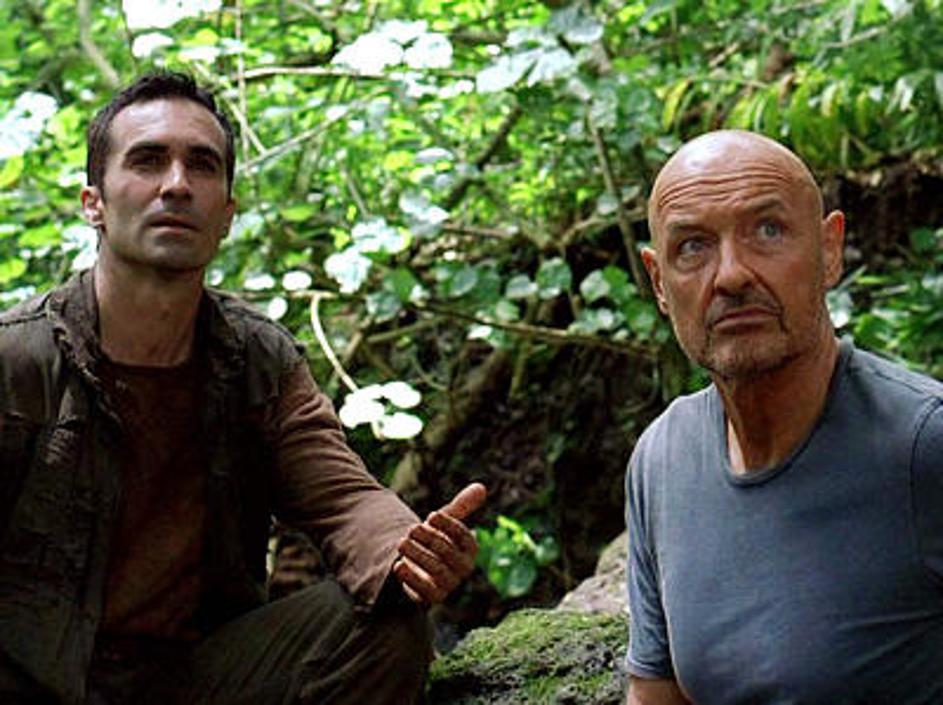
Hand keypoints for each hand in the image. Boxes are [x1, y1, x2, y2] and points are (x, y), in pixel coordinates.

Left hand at [394, 482, 486, 605]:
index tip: (432, 515)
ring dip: (417, 555)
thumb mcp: (445, 522)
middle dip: (429, 538)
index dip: (449, 525)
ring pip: (436, 570)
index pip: (464, 536)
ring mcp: (449, 584)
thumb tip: (481, 486)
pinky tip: (397, 565)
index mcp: (470, 549)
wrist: (417, 566)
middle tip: (411, 529)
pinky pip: (425, 592)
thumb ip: (462, 507)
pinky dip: (411, 578)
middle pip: (448, 552)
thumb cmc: (434, 540)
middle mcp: (463, 568)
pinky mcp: (432, 598)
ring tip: (401, 542)